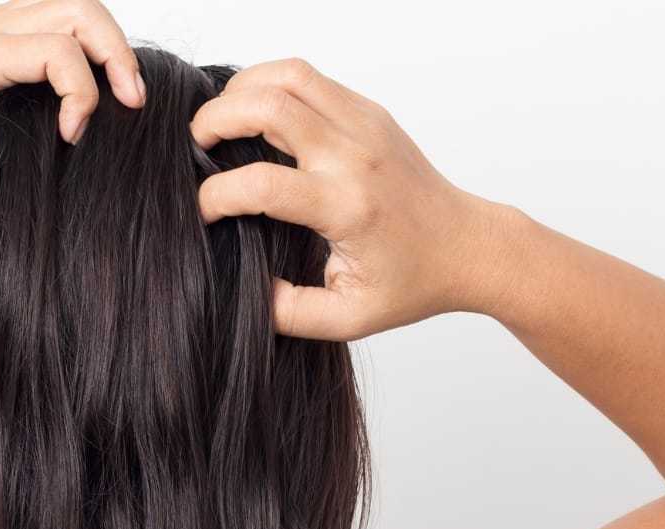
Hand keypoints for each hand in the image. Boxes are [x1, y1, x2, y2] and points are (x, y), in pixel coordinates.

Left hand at [0, 0, 144, 183]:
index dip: (81, 96)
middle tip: (133, 102)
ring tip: (127, 92)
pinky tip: (103, 84)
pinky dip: (97, 48)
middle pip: (79, 11)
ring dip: (113, 47)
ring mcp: (5, 21)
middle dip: (118, 56)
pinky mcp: (13, 29)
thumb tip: (2, 161)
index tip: (73, 137)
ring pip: (79, 8)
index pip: (57, 51)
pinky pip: (67, 20)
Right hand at [190, 56, 509, 341]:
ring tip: (223, 124)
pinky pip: (308, 78)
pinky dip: (271, 85)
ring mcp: (366, 126)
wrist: (467, 248)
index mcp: (348, 208)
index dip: (217, 197)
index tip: (204, 212)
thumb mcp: (350, 317)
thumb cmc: (412, 284)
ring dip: (241, 90)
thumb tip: (247, 291)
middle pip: (267, 105)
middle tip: (198, 147)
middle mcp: (356, 157)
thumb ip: (291, 313)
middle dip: (215, 120)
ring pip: (287, 75)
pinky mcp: (371, 112)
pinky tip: (257, 116)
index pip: (262, 185)